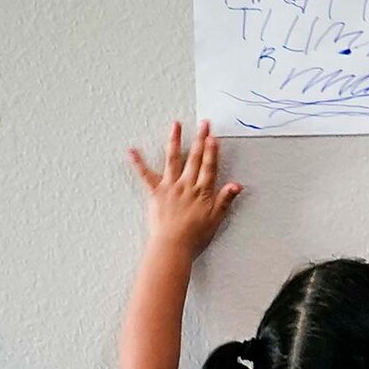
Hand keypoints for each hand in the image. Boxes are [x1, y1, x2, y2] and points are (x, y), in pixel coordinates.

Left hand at [125, 120, 241, 252]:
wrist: (173, 244)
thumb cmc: (195, 235)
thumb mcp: (216, 218)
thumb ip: (225, 200)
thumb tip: (237, 185)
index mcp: (203, 191)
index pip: (209, 167)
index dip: (212, 151)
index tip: (213, 137)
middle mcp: (187, 185)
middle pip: (195, 158)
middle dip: (200, 139)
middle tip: (203, 124)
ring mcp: (170, 187)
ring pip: (173, 160)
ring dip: (175, 141)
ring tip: (176, 125)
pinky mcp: (156, 192)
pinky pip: (145, 175)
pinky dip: (138, 163)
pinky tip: (132, 150)